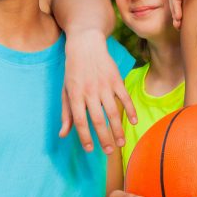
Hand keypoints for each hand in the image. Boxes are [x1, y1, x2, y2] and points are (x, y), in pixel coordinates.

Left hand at [60, 30, 136, 153]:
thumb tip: (63, 135)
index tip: (90, 149)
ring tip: (121, 143)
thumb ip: (66, 114)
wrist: (85, 45)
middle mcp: (89, 91)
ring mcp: (104, 85)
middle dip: (104, 138)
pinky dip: (130, 110)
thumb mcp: (65, 90)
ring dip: (118, 129)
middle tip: (109, 151)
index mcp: (75, 95)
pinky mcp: (116, 79)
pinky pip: (125, 97)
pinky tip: (133, 122)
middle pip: (97, 119)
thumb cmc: (73, 71)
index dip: (85, 137)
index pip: (80, 121)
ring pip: (112, 111)